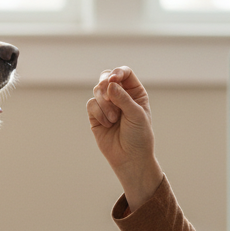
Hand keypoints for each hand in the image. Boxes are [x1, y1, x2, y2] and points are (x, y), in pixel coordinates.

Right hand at [86, 66, 162, 209]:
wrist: (130, 158)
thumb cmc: (139, 136)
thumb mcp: (136, 114)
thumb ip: (123, 98)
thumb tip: (109, 84)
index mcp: (134, 92)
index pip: (124, 73)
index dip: (118, 73)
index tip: (114, 80)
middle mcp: (120, 96)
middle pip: (106, 78)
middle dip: (105, 84)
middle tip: (109, 94)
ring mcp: (107, 105)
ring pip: (97, 91)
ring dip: (104, 104)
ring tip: (113, 119)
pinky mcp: (95, 115)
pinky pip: (91, 104)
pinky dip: (98, 113)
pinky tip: (107, 124)